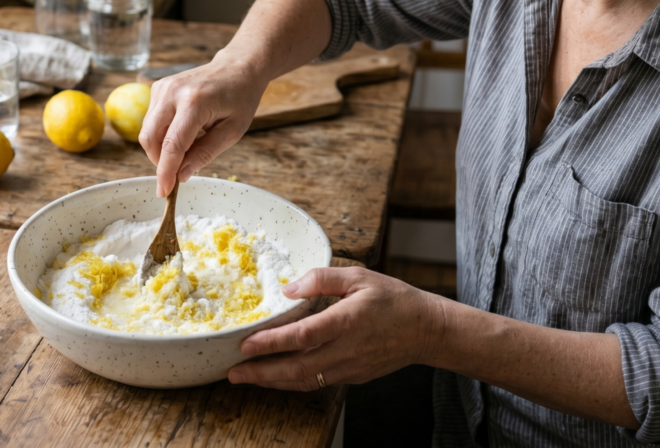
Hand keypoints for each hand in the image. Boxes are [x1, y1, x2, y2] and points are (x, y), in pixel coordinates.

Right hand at [138, 54, 267, 197]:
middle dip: (159, 162)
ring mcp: (162, 87)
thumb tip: (181, 176)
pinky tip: (182, 133)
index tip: (164, 193)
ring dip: (160, 149)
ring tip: (187, 149)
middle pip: (149, 138)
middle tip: (177, 174)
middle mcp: (172, 92)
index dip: (165, 172)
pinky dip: (161, 135)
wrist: (237, 67)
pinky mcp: (157, 87)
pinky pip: (150, 121)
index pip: (172, 144)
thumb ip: (205, 154)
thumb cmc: (239, 99)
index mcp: (195, 102)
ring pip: (146, 131)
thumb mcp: (232, 132)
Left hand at [227, 267, 445, 390]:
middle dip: (261, 372)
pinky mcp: (353, 376)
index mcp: (347, 320)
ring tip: (245, 378)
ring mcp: (350, 367)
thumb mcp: (359, 276)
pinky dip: (292, 382)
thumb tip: (288, 288)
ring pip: (305, 380)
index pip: (302, 336)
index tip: (246, 344)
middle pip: (297, 368)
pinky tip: (275, 377)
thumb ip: (322, 278)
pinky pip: (317, 382)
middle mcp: (347, 349)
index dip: (272, 342)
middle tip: (232, 372)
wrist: (426, 330)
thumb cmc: (393, 299)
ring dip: (272, 382)